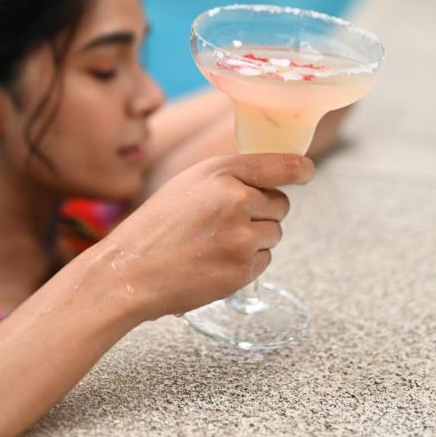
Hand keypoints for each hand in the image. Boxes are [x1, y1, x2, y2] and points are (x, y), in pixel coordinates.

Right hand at [88, 153, 313, 319]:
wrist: (130, 270)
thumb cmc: (156, 226)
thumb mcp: (189, 184)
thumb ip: (229, 179)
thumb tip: (271, 183)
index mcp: (221, 171)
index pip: (280, 165)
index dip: (299, 169)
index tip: (306, 172)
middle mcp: (237, 199)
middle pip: (280, 204)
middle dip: (262, 213)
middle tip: (226, 223)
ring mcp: (242, 236)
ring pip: (274, 233)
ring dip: (254, 239)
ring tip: (215, 244)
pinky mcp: (243, 269)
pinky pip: (265, 260)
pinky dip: (247, 263)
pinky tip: (215, 262)